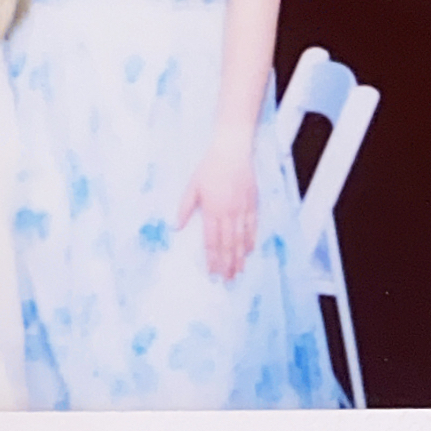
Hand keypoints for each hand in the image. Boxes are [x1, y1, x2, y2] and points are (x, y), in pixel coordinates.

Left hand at [177, 137, 257, 280]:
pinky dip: (251, 240)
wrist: (232, 150)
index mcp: (212, 209)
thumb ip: (185, 207)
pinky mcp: (252, 203)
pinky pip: (253, 226)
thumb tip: (177, 227)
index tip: (212, 272)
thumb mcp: (192, 185)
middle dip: (227, 264)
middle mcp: (229, 212)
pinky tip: (249, 251)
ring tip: (238, 272)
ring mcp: (242, 209)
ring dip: (240, 257)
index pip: (212, 240)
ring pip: (241, 239)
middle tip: (227, 280)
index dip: (212, 258)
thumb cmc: (209, 167)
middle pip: (228, 244)